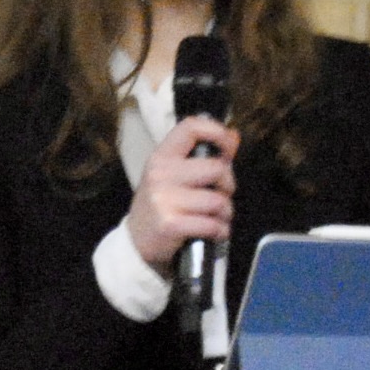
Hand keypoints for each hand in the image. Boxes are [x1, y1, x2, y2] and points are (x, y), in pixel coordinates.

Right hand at [126, 116, 239, 274]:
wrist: (135, 241)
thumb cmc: (161, 204)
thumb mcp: (173, 175)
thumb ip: (202, 157)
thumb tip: (234, 136)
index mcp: (161, 156)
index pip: (190, 128)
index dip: (217, 132)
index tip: (228, 146)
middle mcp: (160, 174)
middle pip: (216, 168)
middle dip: (227, 185)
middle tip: (219, 195)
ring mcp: (164, 200)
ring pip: (218, 200)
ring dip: (225, 213)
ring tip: (213, 216)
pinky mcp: (171, 224)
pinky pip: (213, 224)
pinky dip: (220, 231)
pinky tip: (211, 231)